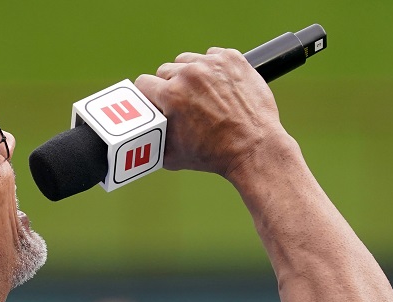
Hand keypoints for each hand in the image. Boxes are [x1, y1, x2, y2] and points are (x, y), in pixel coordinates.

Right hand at [135, 48, 289, 178]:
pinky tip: (218, 86)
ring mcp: (212, 64)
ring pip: (188, 60)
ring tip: (200, 93)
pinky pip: (212, 55)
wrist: (254, 148)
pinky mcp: (232, 59)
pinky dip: (213, 68)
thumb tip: (139, 135)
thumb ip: (151, 140)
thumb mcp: (172, 155)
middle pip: (165, 70)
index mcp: (171, 95)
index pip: (143, 83)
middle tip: (181, 103)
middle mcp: (190, 74)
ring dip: (189, 74)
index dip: (147, 95)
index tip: (154, 101)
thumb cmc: (213, 155)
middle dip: (169, 86)